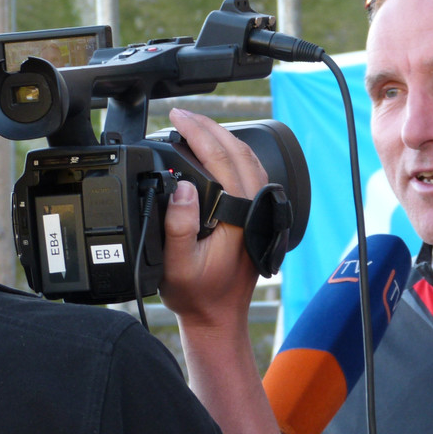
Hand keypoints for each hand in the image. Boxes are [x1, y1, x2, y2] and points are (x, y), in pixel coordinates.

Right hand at [159, 108, 267, 328]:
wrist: (219, 318)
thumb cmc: (198, 295)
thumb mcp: (177, 266)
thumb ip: (179, 227)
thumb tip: (181, 187)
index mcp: (239, 216)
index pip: (222, 159)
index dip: (198, 133)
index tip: (176, 118)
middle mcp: (253, 208)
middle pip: (237, 151)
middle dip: (208, 127)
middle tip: (179, 115)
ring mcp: (257, 210)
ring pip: (246, 159)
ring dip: (220, 137)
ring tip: (193, 126)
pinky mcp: (254, 214)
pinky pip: (247, 172)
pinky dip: (230, 153)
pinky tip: (213, 151)